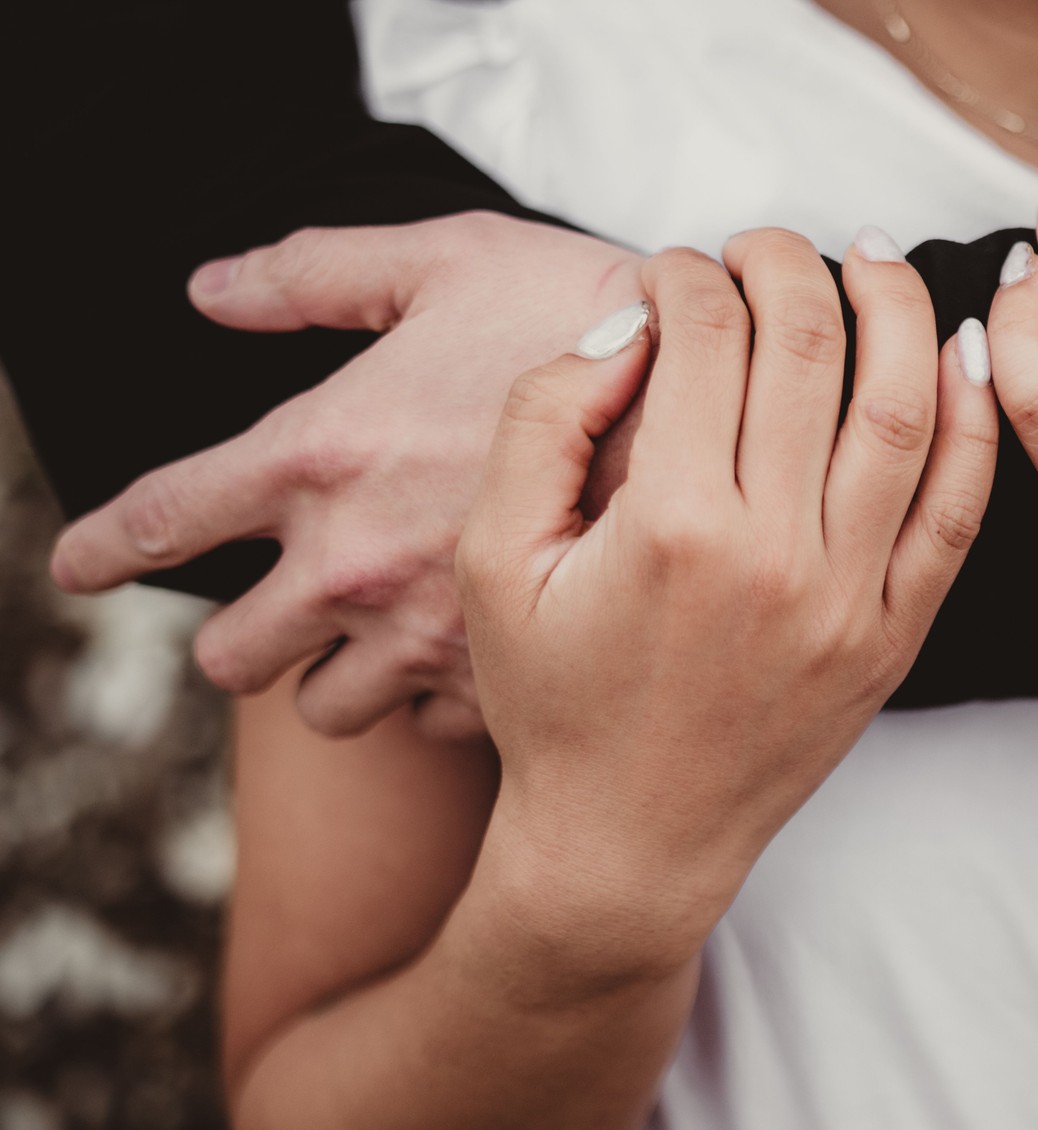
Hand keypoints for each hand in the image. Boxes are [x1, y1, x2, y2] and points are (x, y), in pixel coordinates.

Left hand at [49, 213, 649, 737]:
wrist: (721, 403)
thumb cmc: (581, 310)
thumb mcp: (446, 259)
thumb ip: (316, 272)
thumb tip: (213, 290)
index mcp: (318, 457)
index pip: (159, 521)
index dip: (103, 549)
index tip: (79, 569)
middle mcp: (353, 565)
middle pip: (233, 659)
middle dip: (243, 641)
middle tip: (277, 615)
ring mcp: (428, 636)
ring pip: (328, 713)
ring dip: (338, 681)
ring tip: (380, 643)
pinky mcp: (506, 677)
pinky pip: (434, 726)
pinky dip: (439, 698)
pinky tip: (472, 654)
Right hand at [459, 231, 996, 964]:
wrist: (631, 841)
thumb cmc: (554, 701)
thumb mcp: (496, 560)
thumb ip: (543, 421)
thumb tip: (630, 326)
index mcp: (672, 524)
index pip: (708, 335)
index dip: (688, 273)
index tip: (672, 272)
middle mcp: (778, 552)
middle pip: (813, 345)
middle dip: (788, 263)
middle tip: (762, 247)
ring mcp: (852, 595)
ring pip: (906, 407)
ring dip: (895, 309)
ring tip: (868, 261)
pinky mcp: (897, 632)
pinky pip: (961, 507)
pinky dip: (975, 419)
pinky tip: (962, 353)